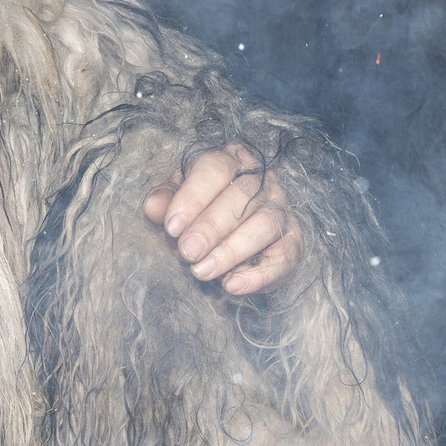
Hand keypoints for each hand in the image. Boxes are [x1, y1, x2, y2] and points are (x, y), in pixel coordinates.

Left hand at [145, 145, 303, 294]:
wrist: (237, 233)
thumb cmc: (202, 209)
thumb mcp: (179, 199)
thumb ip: (166, 201)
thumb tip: (153, 208)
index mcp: (231, 159)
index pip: (215, 169)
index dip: (193, 197)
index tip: (172, 226)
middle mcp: (263, 180)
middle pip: (242, 197)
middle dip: (211, 227)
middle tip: (187, 253)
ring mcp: (282, 209)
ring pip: (265, 224)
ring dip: (231, 251)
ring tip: (202, 272)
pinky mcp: (293, 240)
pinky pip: (284, 256)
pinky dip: (259, 275)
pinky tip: (233, 285)